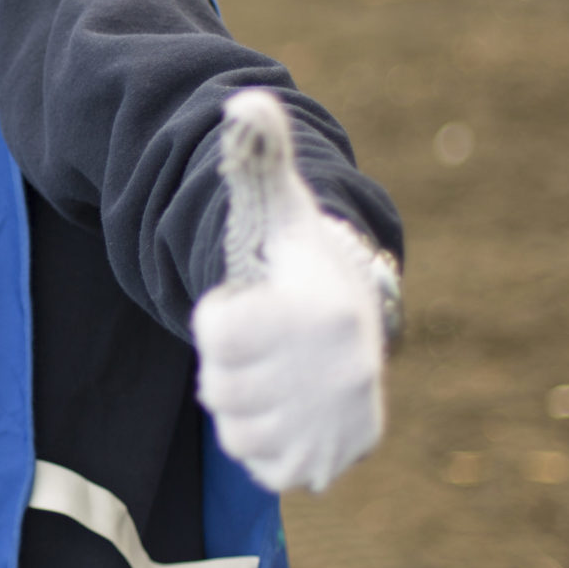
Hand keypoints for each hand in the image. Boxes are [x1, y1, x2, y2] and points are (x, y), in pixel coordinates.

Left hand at [192, 90, 390, 492]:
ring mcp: (338, 425)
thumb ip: (256, 154)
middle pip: (219, 386)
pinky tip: (283, 403)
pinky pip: (256, 461)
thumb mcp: (277, 204)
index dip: (221, 313)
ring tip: (273, 366)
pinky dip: (259, 438)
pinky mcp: (331, 465)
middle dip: (228, 360)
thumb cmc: (297, 259)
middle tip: (262, 336)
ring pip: (235, 428)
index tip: (255, 297)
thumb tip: (243, 102)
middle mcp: (339, 375)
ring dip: (240, 399)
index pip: (216, 334)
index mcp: (320, 313)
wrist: (352, 320)